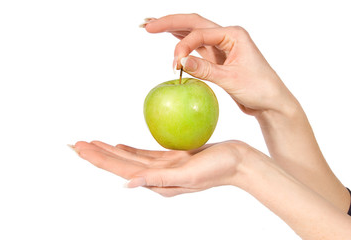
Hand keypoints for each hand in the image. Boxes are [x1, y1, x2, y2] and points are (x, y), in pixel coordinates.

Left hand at [72, 140, 247, 196]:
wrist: (238, 161)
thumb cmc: (218, 168)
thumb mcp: (189, 175)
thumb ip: (158, 180)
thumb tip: (127, 185)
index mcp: (157, 182)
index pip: (120, 170)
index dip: (99, 159)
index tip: (79, 148)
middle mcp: (156, 177)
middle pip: (120, 164)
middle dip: (96, 154)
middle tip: (75, 145)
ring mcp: (163, 168)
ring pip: (128, 158)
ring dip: (109, 151)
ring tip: (91, 143)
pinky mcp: (171, 158)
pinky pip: (143, 154)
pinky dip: (128, 149)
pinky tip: (119, 145)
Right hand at [142, 14, 296, 115]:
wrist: (270, 102)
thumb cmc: (258, 88)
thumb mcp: (231, 79)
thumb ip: (205, 70)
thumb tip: (181, 62)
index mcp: (233, 34)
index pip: (200, 33)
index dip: (184, 46)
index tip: (175, 65)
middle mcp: (226, 36)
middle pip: (194, 23)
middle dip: (170, 22)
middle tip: (147, 25)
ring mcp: (221, 46)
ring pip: (193, 32)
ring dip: (173, 29)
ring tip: (152, 26)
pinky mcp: (217, 58)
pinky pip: (196, 46)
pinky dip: (182, 42)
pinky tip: (170, 38)